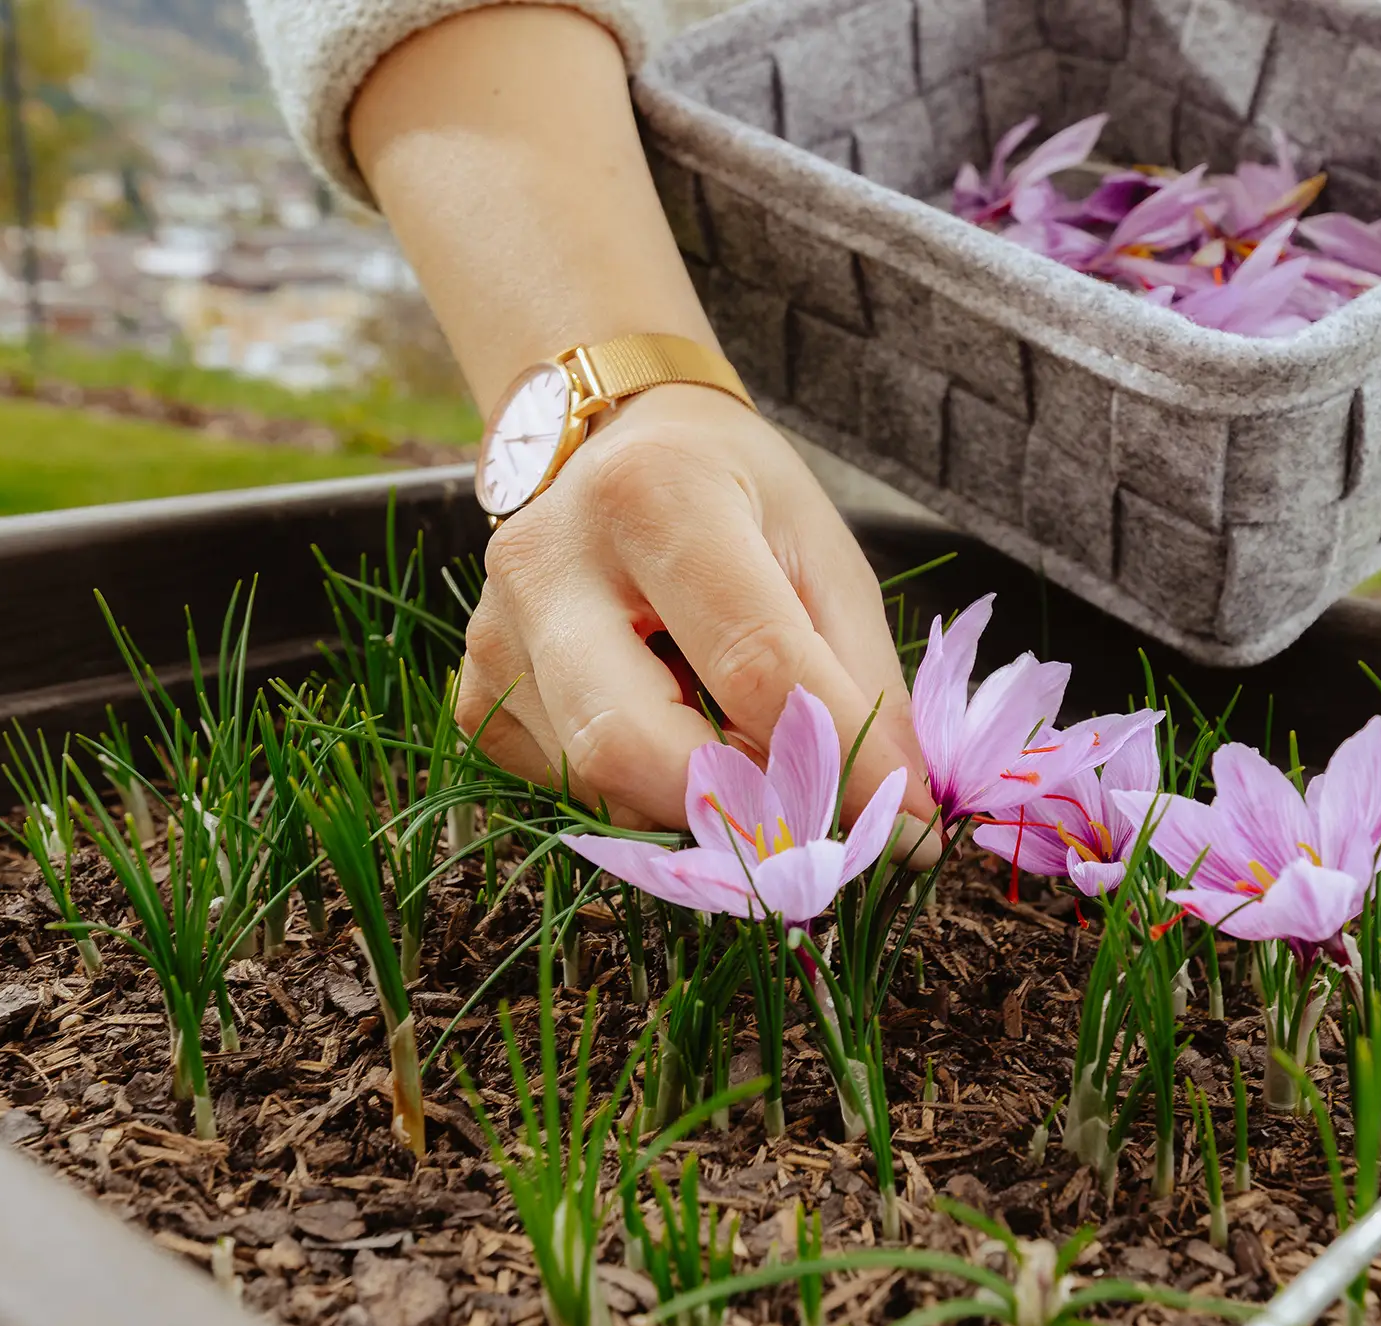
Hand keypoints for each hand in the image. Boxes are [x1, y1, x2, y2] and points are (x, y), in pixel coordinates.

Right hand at [455, 383, 936, 836]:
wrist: (622, 442)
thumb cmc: (739, 497)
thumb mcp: (825, 557)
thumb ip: (863, 684)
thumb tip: (907, 819)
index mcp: (655, 498)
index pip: (755, 665)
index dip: (841, 762)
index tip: (909, 827)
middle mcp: (548, 562)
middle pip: (631, 746)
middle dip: (739, 809)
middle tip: (814, 814)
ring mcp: (493, 634)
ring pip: (599, 785)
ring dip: (698, 801)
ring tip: (742, 743)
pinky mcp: (472, 695)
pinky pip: (568, 790)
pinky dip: (643, 791)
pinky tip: (672, 725)